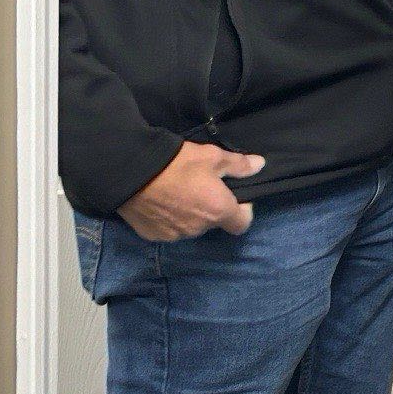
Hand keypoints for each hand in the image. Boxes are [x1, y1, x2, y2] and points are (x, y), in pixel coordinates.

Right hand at [117, 141, 264, 240]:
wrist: (132, 173)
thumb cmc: (179, 164)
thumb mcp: (213, 157)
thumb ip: (239, 165)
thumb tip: (260, 166)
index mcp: (218, 211)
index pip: (242, 224)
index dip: (242, 211)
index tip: (235, 196)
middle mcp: (198, 229)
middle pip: (214, 223)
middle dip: (212, 208)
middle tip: (203, 187)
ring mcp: (174, 235)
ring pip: (191, 227)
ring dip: (190, 215)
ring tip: (180, 193)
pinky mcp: (153, 236)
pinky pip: (169, 230)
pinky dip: (170, 220)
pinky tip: (162, 202)